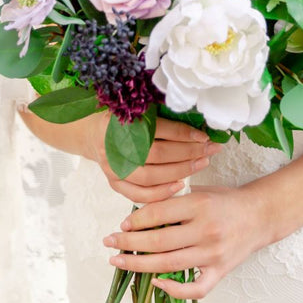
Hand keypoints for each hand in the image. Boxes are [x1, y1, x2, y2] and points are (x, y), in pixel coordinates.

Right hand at [89, 113, 221, 204]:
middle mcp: (115, 146)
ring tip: (201, 164)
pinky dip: (161, 193)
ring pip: (151, 176)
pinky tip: (180, 185)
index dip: (183, 133)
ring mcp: (113, 167)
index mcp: (121, 122)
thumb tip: (196, 121)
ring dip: (180, 171)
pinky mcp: (114, 182)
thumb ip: (160, 114)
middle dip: (188, 153)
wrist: (92, 133)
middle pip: (157, 154)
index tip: (204, 136)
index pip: (158, 129)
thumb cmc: (122, 119)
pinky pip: (139, 194)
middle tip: (210, 150)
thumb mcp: (137, 108)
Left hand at [102, 185, 265, 299]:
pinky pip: (194, 288)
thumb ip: (174, 203)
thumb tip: (138, 217)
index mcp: (200, 205)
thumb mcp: (200, 192)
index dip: (136, 220)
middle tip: (109, 242)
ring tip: (119, 261)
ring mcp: (213, 254)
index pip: (158, 213)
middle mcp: (206, 230)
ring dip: (139, 265)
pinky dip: (174, 290)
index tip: (122, 223)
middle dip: (128, 242)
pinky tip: (156, 283)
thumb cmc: (225, 200)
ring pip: (168, 265)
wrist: (260, 215)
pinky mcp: (220, 272)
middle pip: (158, 241)